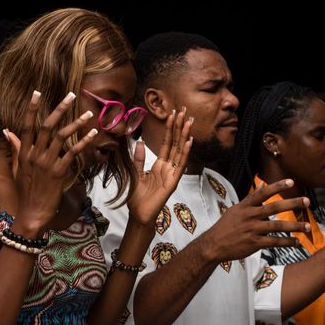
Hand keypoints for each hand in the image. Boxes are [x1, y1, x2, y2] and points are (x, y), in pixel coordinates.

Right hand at [7, 90, 96, 233]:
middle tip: (71, 95)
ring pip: (62, 137)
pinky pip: (74, 153)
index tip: (37, 93)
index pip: (27, 125)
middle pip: (47, 126)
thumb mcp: (16, 168)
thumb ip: (15, 148)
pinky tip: (93, 135)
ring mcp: (47, 163)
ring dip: (76, 123)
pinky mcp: (59, 172)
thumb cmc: (25, 191)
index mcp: (24, 153)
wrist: (31, 213)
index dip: (32, 109)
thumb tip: (7, 131)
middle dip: (60, 108)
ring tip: (89, 114)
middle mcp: (34, 155)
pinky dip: (84, 142)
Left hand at [127, 109, 192, 224]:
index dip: (170, 128)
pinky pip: (180, 166)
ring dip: (184, 136)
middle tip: (185, 110)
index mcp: (160, 165)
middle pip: (176, 144)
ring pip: (180, 152)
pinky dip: (185, 153)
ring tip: (189, 121)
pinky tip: (188, 142)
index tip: (173, 113)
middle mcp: (168, 168)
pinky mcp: (173, 182)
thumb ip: (139, 158)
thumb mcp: (135, 172)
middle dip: (180, 127)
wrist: (138, 214)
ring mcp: (172, 174)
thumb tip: (140, 141)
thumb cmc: (137, 197)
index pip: (168, 143)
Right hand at [203, 180, 310, 261]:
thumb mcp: (235, 210)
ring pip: (277, 226)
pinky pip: (274, 242)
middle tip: (307, 201)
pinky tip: (296, 241)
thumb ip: (251, 199)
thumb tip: (262, 183)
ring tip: (308, 226)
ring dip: (294, 226)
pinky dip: (286, 242)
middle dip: (292, 204)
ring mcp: (252, 230)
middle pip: (274, 208)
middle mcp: (249, 216)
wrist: (213, 245)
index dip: (277, 186)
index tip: (292, 181)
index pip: (263, 193)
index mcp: (245, 206)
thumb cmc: (226, 226)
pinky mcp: (254, 243)